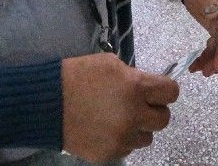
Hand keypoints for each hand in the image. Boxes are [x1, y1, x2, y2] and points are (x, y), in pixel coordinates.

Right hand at [62, 53, 178, 162]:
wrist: (46, 103)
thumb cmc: (76, 76)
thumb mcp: (109, 63)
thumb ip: (132, 75)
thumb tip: (145, 85)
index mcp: (136, 88)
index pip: (171, 92)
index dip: (165, 91)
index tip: (157, 91)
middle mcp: (133, 115)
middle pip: (163, 119)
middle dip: (153, 111)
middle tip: (139, 106)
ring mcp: (122, 137)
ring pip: (147, 138)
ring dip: (137, 128)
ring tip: (118, 119)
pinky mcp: (109, 153)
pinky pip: (126, 149)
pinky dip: (120, 140)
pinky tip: (104, 129)